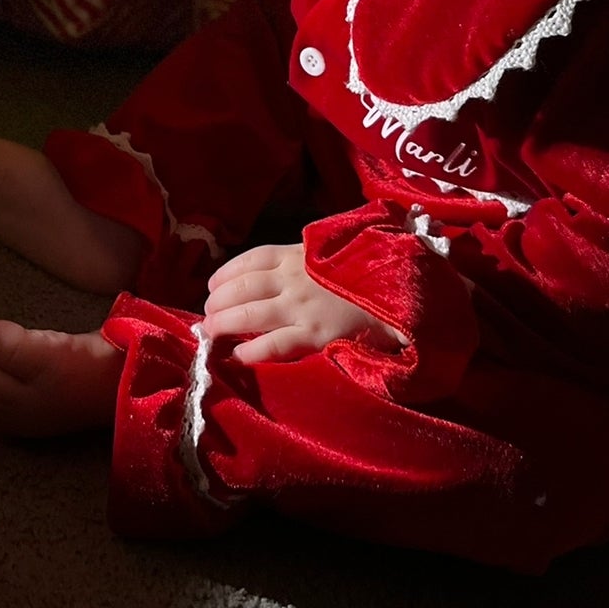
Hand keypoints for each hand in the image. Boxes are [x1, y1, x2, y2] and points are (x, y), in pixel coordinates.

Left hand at [203, 243, 406, 364]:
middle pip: (242, 289)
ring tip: (210, 333)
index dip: (226, 274)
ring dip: (223, 324)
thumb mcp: (333, 251)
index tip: (211, 285)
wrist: (402, 291)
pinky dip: (249, 351)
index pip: (250, 260)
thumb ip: (304, 257)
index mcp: (298, 254)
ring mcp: (301, 307)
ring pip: (248, 316)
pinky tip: (237, 356)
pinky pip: (272, 345)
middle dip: (217, 302)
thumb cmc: (368, 270)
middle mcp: (293, 278)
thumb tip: (276, 269)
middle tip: (206, 315)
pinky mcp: (314, 335)